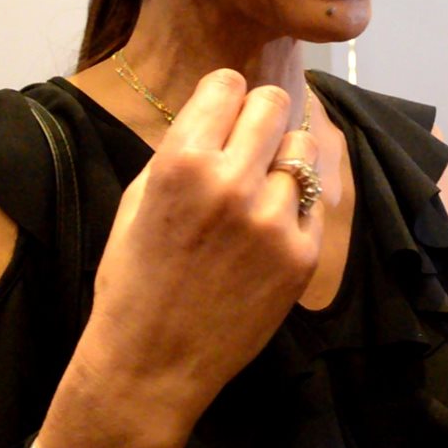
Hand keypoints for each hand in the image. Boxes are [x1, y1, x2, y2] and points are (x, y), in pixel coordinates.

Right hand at [44, 71, 322, 447]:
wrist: (152, 363)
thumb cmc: (134, 279)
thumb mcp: (138, 199)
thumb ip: (182, 149)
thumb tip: (221, 114)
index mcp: (181, 162)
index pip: (228, 84)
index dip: (224, 97)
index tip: (223, 114)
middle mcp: (231, 182)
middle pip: (273, 104)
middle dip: (259, 117)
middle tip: (248, 143)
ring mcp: (273, 220)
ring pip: (301, 150)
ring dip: (281, 161)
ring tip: (258, 190)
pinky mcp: (302, 254)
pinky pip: (314, 200)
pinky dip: (294, 206)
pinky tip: (267, 230)